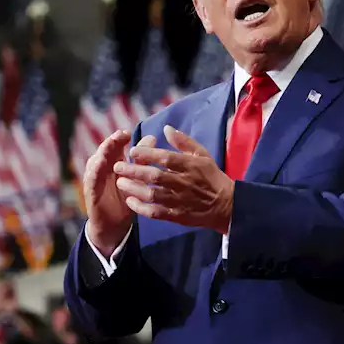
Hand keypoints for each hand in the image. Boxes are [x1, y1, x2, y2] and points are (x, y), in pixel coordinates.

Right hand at [82, 130, 142, 256]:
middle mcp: (102, 168)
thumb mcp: (136, 179)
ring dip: (103, 152)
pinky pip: (91, 179)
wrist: (114, 226)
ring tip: (110, 144)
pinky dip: (95, 170)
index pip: (116, 146)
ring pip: (96, 161)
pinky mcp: (90, 191)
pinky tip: (100, 165)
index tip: (129, 133)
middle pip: (105, 150)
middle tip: (121, 134)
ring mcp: (94, 178)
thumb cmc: (125, 199)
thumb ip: (142, 160)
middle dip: (112, 141)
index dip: (120, 138)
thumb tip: (152, 138)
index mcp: (113, 163)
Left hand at [116, 126, 233, 233]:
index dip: (147, 154)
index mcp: (191, 166)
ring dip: (134, 189)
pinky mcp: (177, 215)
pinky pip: (156, 212)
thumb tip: (166, 128)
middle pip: (155, 176)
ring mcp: (180, 200)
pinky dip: (141, 208)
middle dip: (134, 171)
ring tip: (119, 183)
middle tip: (118, 166)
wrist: (226, 205)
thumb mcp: (202, 155)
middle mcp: (184, 183)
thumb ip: (183, 141)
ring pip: (153, 195)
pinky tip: (130, 201)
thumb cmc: (212, 177)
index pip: (166, 158)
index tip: (132, 151)